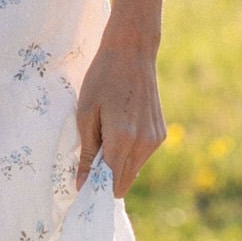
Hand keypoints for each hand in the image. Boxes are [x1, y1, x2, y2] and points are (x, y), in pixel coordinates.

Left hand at [74, 37, 166, 196]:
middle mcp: (143, 144)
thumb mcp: (85, 114)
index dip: (94, 189)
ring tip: (105, 137)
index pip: (110, 183)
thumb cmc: (102, 78)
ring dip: (117, 165)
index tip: (81, 188)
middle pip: (123, 182)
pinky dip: (128, 153)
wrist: (132, 52)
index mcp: (122, 139)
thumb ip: (86, 153)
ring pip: (133, 171)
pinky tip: (120, 130)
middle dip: (105, 180)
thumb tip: (81, 185)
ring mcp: (155, 139)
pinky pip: (141, 157)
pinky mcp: (160, 134)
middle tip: (88, 161)